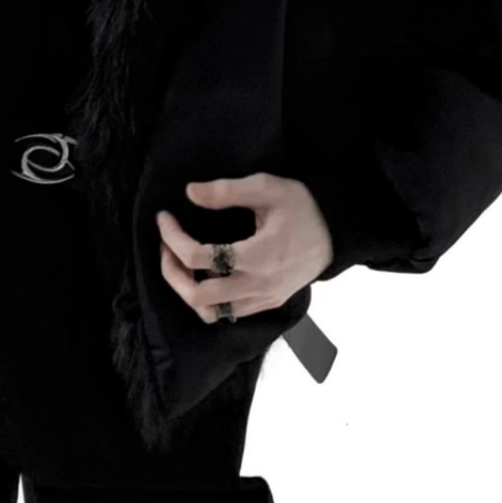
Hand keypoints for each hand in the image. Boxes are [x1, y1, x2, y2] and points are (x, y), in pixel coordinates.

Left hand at [156, 173, 333, 323]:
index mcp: (257, 256)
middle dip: (172, 272)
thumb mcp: (267, 188)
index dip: (172, 238)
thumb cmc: (303, 208)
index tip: (164, 218)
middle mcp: (257, 285)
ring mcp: (263, 299)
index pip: (198, 258)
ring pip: (210, 313)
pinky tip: (206, 274)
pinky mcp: (267, 304)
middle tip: (166, 246)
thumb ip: (227, 191)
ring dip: (187, 290)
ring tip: (182, 263)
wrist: (338, 234)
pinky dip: (208, 299)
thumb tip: (190, 192)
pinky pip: (228, 313)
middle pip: (197, 296)